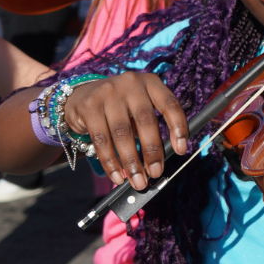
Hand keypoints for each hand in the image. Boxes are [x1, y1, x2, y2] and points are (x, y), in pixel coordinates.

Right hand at [61, 73, 189, 189]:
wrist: (82, 96)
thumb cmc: (121, 108)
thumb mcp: (139, 108)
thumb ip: (152, 127)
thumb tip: (161, 161)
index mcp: (150, 82)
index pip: (169, 104)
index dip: (178, 127)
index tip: (181, 150)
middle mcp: (131, 83)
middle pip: (145, 120)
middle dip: (152, 151)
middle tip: (156, 173)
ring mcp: (108, 93)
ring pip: (122, 133)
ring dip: (131, 162)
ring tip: (138, 181)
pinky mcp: (89, 107)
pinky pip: (101, 140)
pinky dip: (110, 162)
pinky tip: (117, 176)